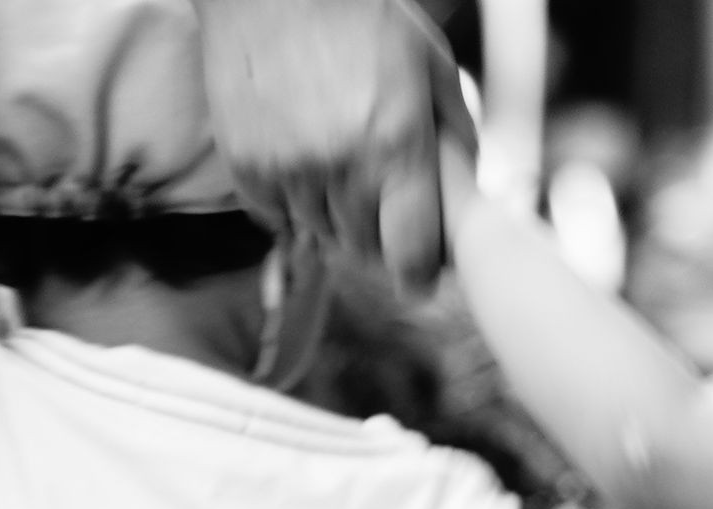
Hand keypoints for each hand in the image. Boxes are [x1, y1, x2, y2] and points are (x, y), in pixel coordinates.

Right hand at [196, 0, 472, 288]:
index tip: (422, 279)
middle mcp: (341, 164)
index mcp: (397, 146)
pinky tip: (303, 166)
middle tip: (384, 214)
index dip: (419, 276)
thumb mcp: (432, 65)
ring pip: (320, 232)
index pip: (411, 253)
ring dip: (336, 219)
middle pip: (365, 248)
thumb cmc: (364, 16)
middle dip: (380, 240)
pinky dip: (291, 203)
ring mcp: (287, 165)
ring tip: (342, 175)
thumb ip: (456, 134)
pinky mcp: (244, 160)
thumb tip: (468, 196)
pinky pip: (275, 214)